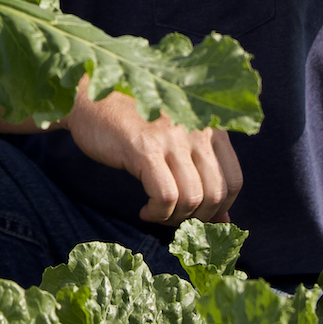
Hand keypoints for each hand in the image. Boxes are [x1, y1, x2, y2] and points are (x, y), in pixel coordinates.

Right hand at [60, 80, 241, 225]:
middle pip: (216, 194)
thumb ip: (202, 176)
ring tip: (158, 215)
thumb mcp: (176, 143)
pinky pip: (166, 196)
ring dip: (175, 218)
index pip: (234, 180)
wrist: (88, 99)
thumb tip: (224, 224)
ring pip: (192, 198)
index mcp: (209, 126)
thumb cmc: (133, 122)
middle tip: (175, 219)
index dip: (220, 207)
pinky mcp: (144, 147)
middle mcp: (196, 129)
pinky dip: (158, 212)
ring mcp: (171, 137)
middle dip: (197, 218)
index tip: (199, 215)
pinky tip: (146, 211)